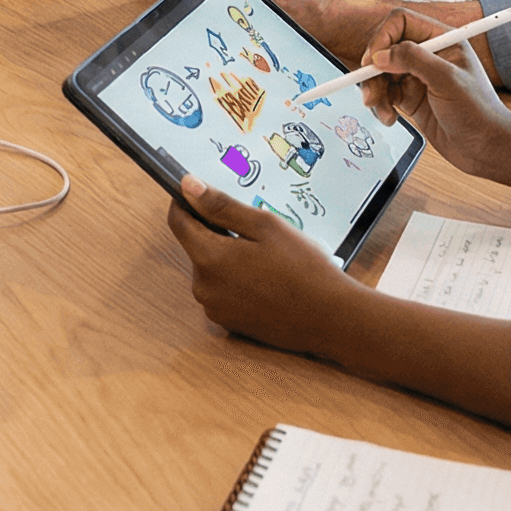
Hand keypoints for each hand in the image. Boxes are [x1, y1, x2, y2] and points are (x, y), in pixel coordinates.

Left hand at [166, 176, 365, 356]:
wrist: (332, 318)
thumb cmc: (304, 270)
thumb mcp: (265, 225)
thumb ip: (221, 206)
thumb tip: (188, 186)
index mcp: (209, 259)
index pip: (178, 221)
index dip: (186, 202)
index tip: (198, 193)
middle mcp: (204, 288)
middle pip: (196, 246)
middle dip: (218, 233)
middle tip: (255, 233)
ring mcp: (216, 309)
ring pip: (210, 269)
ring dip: (228, 258)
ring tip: (267, 260)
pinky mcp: (229, 324)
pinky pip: (222, 292)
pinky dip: (236, 281)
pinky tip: (266, 281)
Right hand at [354, 10, 510, 174]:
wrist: (487, 149)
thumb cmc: (480, 113)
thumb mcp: (447, 81)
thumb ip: (414, 60)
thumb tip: (381, 54)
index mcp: (443, 40)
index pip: (401, 23)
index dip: (382, 38)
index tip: (372, 61)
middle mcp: (429, 55)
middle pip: (386, 49)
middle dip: (374, 71)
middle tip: (370, 92)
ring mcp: (419, 78)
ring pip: (381, 73)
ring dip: (375, 91)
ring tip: (382, 110)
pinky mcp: (411, 99)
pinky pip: (385, 94)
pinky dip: (381, 105)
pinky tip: (390, 118)